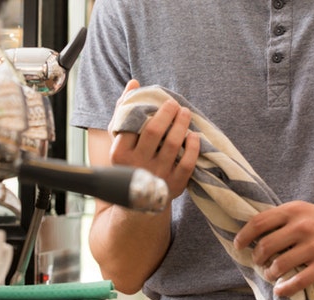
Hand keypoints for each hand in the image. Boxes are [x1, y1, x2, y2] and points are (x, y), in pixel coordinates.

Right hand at [109, 80, 200, 200]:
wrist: (139, 201)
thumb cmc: (130, 162)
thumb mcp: (120, 140)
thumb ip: (124, 111)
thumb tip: (134, 83)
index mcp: (120, 154)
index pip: (133, 126)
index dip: (149, 110)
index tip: (162, 101)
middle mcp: (137, 166)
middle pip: (154, 132)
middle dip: (167, 113)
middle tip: (175, 104)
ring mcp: (156, 176)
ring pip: (172, 145)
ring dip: (181, 125)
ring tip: (186, 113)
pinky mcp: (174, 186)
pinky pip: (187, 164)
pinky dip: (192, 147)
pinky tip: (193, 136)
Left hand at [233, 201, 313, 296]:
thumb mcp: (306, 210)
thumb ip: (284, 218)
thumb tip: (255, 231)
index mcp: (294, 210)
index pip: (259, 222)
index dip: (244, 236)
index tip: (239, 245)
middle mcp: (302, 226)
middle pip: (265, 246)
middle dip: (257, 257)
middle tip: (258, 262)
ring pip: (279, 264)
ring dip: (270, 273)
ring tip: (271, 274)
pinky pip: (298, 280)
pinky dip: (285, 288)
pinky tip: (280, 290)